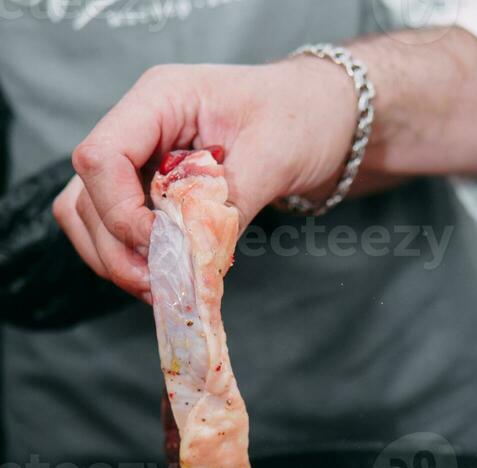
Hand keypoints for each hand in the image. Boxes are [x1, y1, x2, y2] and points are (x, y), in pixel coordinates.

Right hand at [53, 60, 356, 299]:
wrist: (319, 121)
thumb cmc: (299, 118)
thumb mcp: (273, 155)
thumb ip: (229, 204)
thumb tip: (195, 256)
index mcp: (161, 99)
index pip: (101, 157)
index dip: (120, 213)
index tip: (162, 246)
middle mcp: (138, 128)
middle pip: (87, 197)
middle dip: (117, 251)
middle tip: (161, 286)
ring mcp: (138, 161)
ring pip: (88, 218)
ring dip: (117, 262)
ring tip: (162, 288)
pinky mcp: (148, 190)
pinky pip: (115, 230)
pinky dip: (132, 260)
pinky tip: (169, 277)